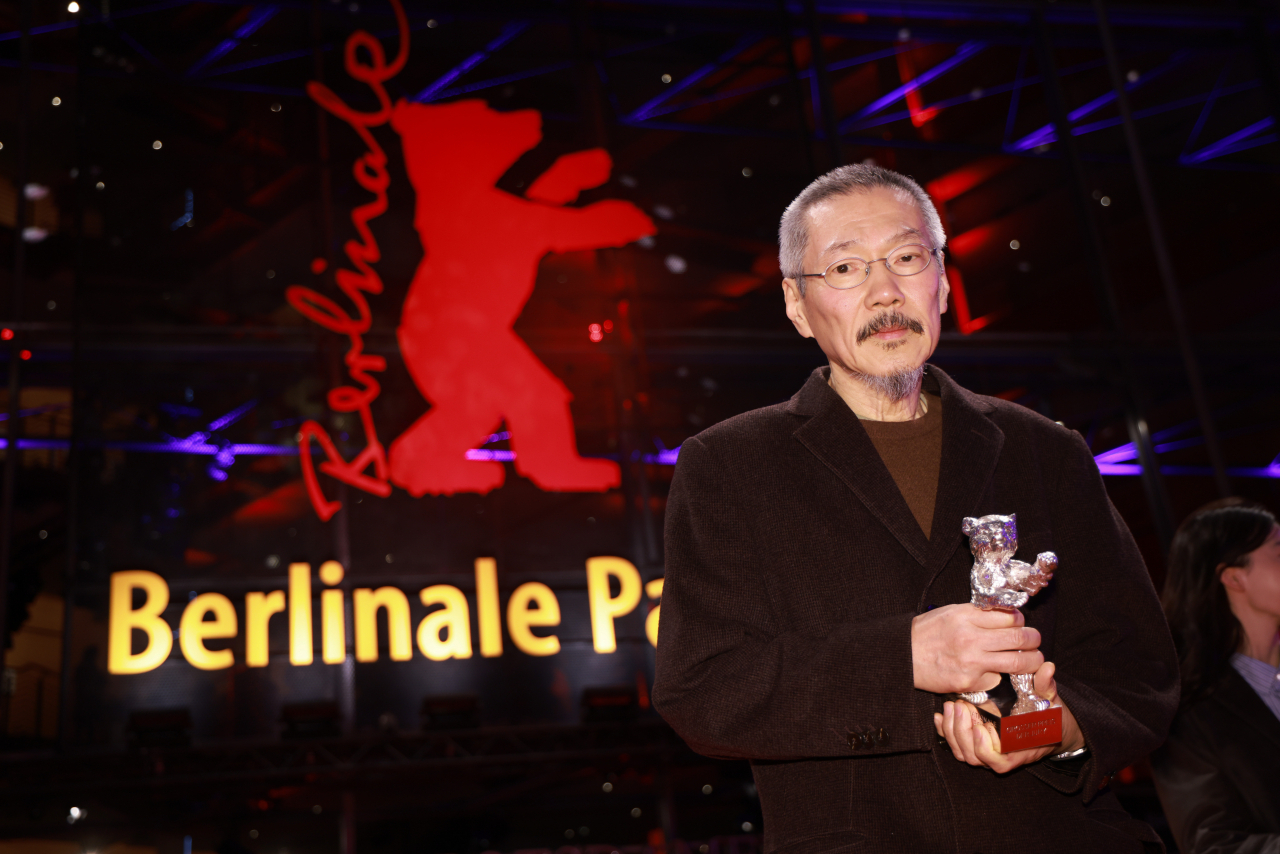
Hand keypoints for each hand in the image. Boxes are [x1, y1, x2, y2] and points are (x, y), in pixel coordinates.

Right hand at [911, 604, 1043, 693]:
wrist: (903, 657)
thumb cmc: (926, 633)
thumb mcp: (950, 612)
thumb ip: (977, 614)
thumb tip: (1005, 616)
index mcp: (966, 616)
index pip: (1010, 617)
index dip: (1021, 621)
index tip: (1021, 624)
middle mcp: (971, 638)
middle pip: (1019, 639)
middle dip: (1034, 640)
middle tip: (1035, 641)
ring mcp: (971, 662)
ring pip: (1016, 662)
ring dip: (1031, 660)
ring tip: (1034, 659)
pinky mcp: (969, 682)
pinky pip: (996, 679)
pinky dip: (999, 676)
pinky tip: (993, 672)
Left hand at [932, 662, 1084, 772]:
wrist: (1049, 725)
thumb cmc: (1051, 716)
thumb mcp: (1052, 701)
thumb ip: (1047, 687)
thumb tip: (1048, 667)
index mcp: (1020, 751)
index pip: (997, 761)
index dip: (984, 748)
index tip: (980, 726)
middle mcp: (1000, 756)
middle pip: (973, 757)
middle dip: (963, 732)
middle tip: (961, 707)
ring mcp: (985, 751)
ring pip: (961, 752)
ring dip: (952, 730)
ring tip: (952, 706)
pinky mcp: (974, 742)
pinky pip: (955, 743)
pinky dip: (944, 730)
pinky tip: (940, 714)